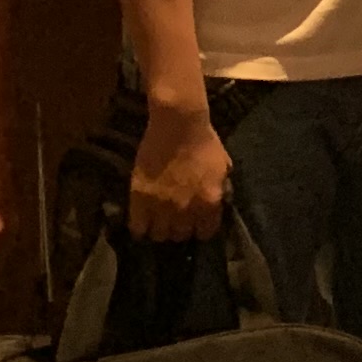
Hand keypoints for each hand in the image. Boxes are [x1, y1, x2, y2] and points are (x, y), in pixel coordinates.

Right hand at [126, 100, 231, 244]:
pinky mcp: (140, 200)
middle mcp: (187, 210)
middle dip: (179, 229)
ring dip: (159, 229)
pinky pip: (138, 227)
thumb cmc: (205, 142)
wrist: (178, 125)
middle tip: (175, 220)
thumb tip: (218, 202)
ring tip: (157, 221)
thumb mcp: (223, 167)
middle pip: (181, 236)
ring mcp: (162, 207)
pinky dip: (139, 228)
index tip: (195, 224)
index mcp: (210, 202)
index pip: (206, 233)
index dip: (200, 229)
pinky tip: (141, 221)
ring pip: (159, 235)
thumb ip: (220, 189)